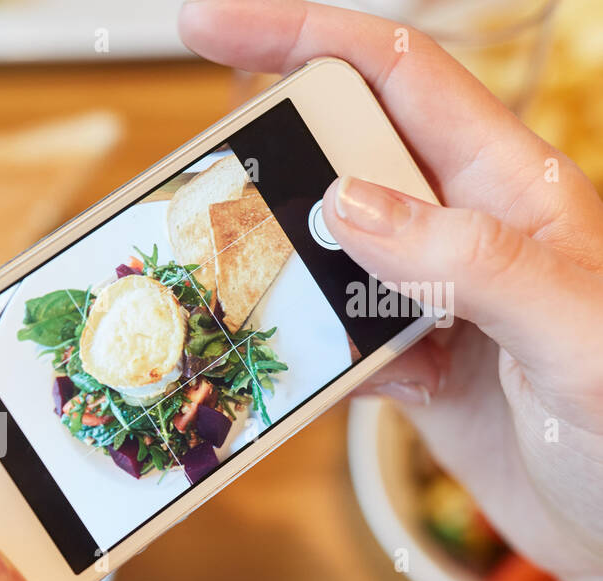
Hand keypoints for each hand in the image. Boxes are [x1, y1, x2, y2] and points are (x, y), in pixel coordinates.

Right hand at [181, 0, 602, 580]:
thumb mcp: (574, 334)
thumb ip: (469, 259)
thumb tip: (346, 203)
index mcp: (516, 188)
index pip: (396, 74)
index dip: (301, 36)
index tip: (208, 26)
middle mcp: (468, 230)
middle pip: (344, 153)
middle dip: (266, 150)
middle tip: (195, 178)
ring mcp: (434, 299)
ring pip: (326, 250)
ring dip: (269, 260)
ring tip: (209, 275)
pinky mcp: (414, 366)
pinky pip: (332, 336)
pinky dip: (295, 347)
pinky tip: (276, 363)